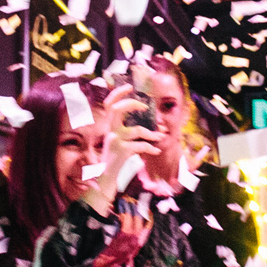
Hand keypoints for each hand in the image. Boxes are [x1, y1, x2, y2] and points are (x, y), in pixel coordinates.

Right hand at [81, 86, 165, 208]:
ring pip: (136, 130)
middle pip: (116, 110)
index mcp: (109, 127)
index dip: (117, 93)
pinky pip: (141, 146)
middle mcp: (110, 132)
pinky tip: (156, 150)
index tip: (129, 86)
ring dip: (152, 133)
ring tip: (160, 137)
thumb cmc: (116, 160)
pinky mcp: (122, 152)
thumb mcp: (120, 143)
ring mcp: (115, 142)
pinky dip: (151, 148)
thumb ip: (129, 132)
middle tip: (145, 106)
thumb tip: (153, 125)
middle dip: (132, 104)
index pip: (108, 105)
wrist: (106, 180)